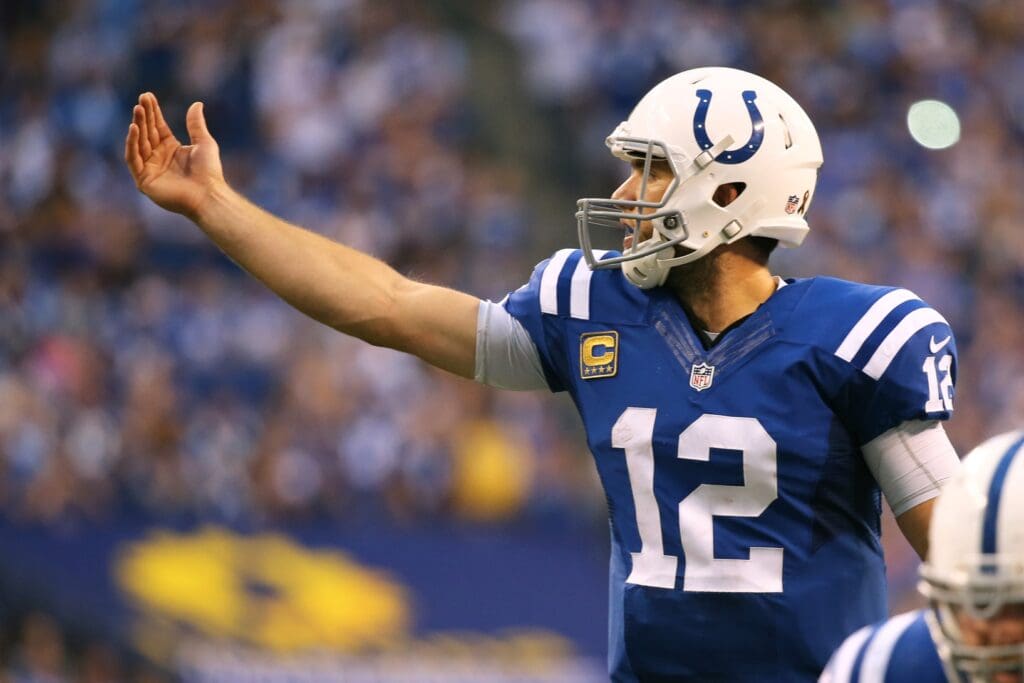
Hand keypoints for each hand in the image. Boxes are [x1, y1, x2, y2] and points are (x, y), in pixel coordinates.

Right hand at [124, 93, 224, 219]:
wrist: (208, 194)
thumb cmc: (209, 172)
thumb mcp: (204, 142)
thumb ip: (196, 124)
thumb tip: (197, 103)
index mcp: (170, 149)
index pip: (157, 127)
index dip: (153, 112)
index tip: (147, 96)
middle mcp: (158, 157)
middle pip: (147, 133)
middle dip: (144, 116)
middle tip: (141, 99)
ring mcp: (150, 169)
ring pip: (139, 143)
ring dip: (137, 126)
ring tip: (138, 109)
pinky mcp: (144, 180)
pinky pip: (133, 159)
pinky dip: (132, 144)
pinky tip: (134, 128)